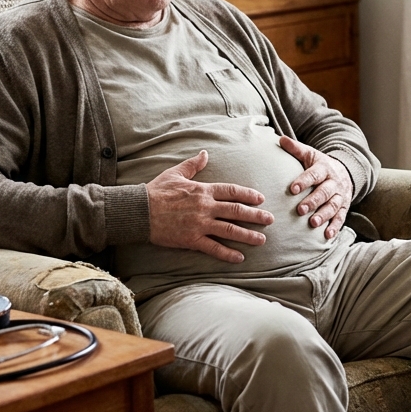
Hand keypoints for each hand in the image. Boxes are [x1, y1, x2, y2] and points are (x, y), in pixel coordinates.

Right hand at [147, 151, 274, 262]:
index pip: (232, 191)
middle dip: (256, 216)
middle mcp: (205, 207)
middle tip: (270, 220)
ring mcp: (200, 224)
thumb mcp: (175, 173)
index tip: (261, 199)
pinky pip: (213, 248)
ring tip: (262, 239)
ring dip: (248, 235)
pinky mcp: (192, 239)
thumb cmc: (156, 191)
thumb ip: (193, 165)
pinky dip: (227, 253)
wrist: (139, 211)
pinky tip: (240, 258)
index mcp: (203, 190)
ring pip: (230, 230)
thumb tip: (204, 153)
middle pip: (237, 211)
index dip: (249, 195)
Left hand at [279, 136, 351, 238]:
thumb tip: (280, 139)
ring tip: (313, 223)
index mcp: (324, 168)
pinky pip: (341, 217)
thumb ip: (296, 149)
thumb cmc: (320, 165)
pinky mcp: (344, 207)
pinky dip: (335, 227)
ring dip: (324, 215)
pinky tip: (328, 235)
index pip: (314, 174)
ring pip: (333, 205)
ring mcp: (340, 195)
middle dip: (313, 201)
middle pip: (324, 192)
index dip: (304, 181)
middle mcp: (334, 182)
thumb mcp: (310, 154)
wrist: (345, 172)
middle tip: (300, 209)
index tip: (292, 189)